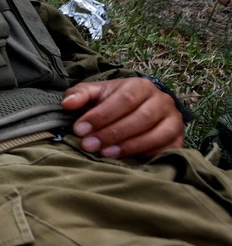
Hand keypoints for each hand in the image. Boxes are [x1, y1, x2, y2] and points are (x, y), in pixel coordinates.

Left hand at [62, 77, 184, 157]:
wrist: (140, 108)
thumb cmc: (114, 101)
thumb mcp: (96, 93)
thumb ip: (80, 95)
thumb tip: (68, 104)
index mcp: (141, 86)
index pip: (124, 99)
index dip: (101, 115)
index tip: (80, 129)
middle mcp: (162, 101)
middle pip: (140, 118)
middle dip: (112, 133)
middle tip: (89, 145)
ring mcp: (173, 120)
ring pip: (156, 134)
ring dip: (129, 146)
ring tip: (105, 154)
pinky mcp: (177, 139)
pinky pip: (166, 149)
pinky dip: (146, 155)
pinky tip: (126, 160)